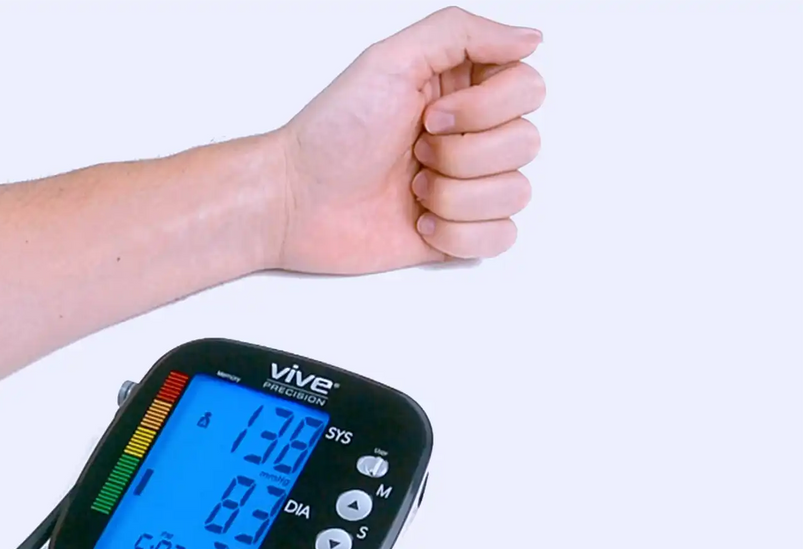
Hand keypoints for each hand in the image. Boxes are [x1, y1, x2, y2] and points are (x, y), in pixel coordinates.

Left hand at [271, 7, 545, 273]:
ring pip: (517, 192)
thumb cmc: (332, 132)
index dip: (486, 108)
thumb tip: (531, 38)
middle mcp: (471, 135)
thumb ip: (461, 33)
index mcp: (461, 88)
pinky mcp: (458, 231)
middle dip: (462, 154)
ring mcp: (466, 185)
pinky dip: (459, 233)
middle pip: (527, 142)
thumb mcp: (388, 60)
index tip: (430, 114)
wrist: (295, 200)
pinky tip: (420, 223)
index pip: (529, 88)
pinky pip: (502, 237)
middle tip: (413, 150)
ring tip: (409, 189)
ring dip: (455, 194)